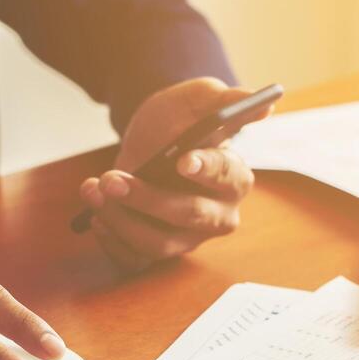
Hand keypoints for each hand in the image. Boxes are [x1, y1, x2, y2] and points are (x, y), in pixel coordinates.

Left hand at [80, 78, 267, 271]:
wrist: (149, 139)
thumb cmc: (179, 120)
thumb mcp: (197, 99)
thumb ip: (224, 100)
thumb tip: (265, 105)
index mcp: (234, 178)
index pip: (226, 177)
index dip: (207, 169)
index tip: (182, 160)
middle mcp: (216, 215)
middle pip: (189, 216)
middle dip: (147, 200)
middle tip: (112, 179)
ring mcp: (186, 239)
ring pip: (158, 244)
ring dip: (121, 220)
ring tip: (94, 189)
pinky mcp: (156, 252)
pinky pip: (135, 261)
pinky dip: (112, 242)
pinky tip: (96, 216)